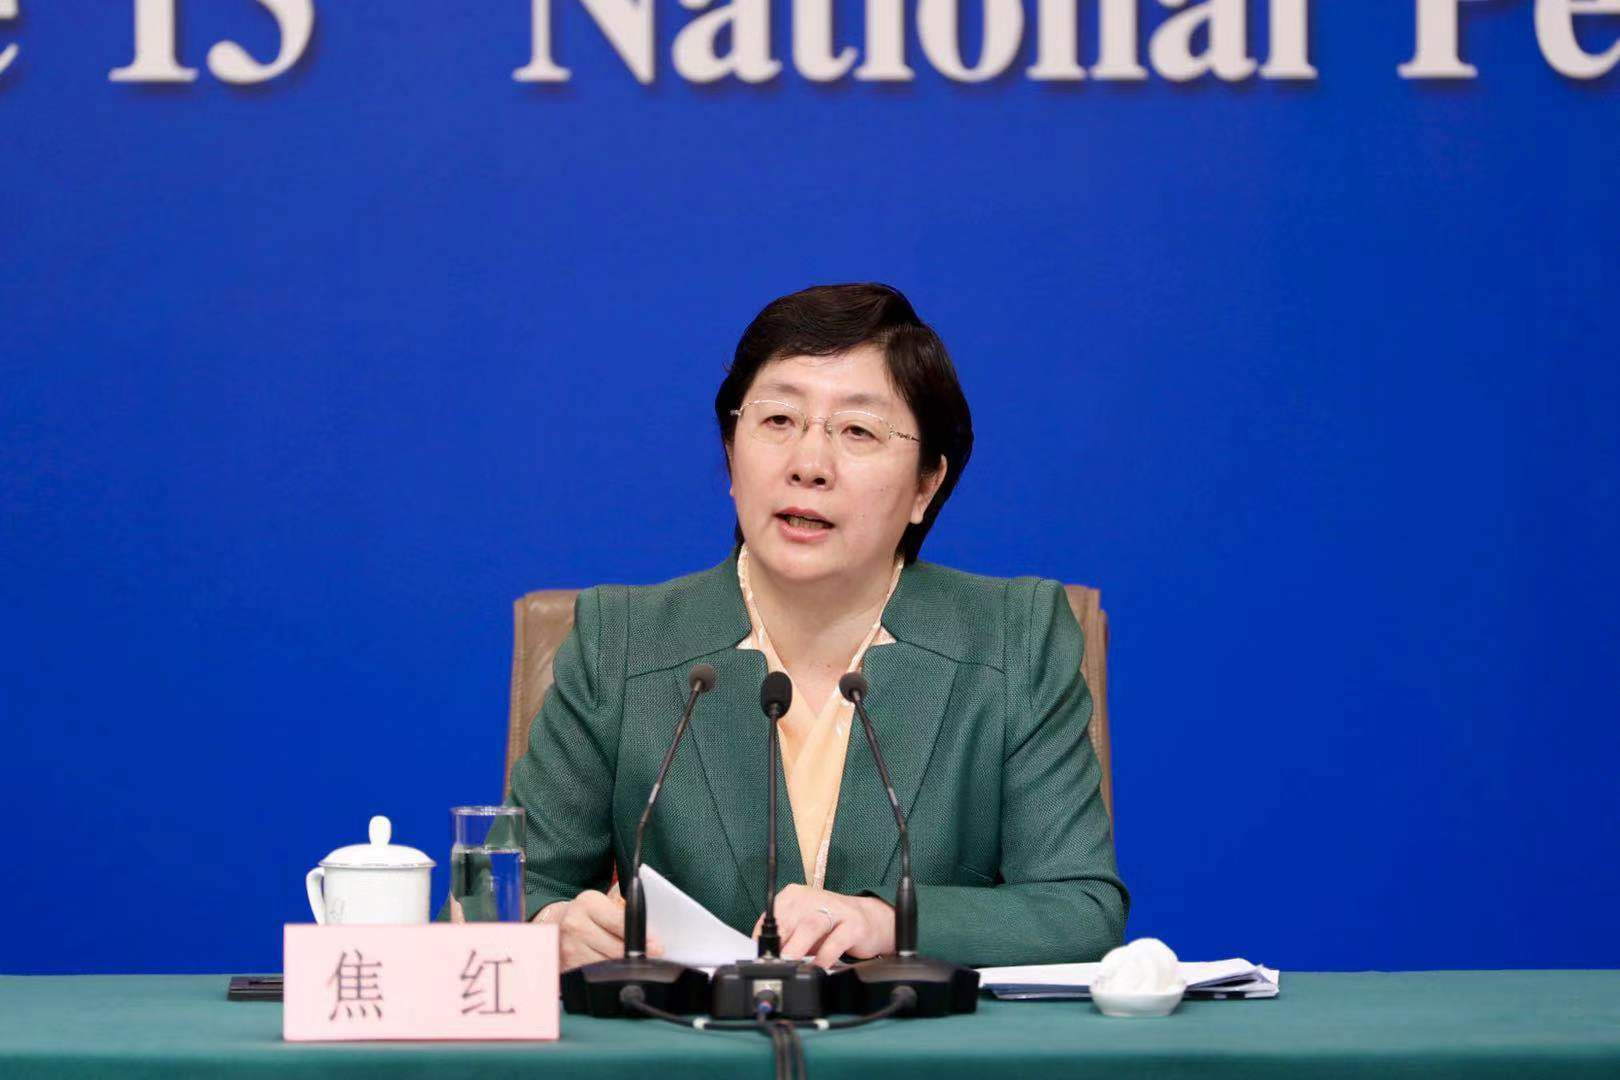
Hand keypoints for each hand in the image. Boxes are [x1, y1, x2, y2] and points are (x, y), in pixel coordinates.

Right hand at [542, 885, 664, 971]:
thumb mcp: (604, 904)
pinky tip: (615, 973)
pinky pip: (596, 976)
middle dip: (637, 956)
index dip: (642, 936)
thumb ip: (624, 912)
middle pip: (616, 949)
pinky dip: (608, 976)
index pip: (621, 922)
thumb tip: (651, 934)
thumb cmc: (589, 914)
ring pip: (608, 966)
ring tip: (634, 966)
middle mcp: (575, 924)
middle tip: (652, 959)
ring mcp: (569, 948)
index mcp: (588, 903)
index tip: (657, 946)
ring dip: (624, 968)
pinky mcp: (567, 967)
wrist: (556, 924)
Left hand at [752, 884, 893, 967]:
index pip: (772, 914)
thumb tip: (764, 957)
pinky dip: (825, 955)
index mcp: (795, 896)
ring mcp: (835, 910)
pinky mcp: (854, 925)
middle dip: (779, 941)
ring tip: (789, 962)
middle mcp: (813, 898)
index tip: (760, 955)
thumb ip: (784, 940)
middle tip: (772, 962)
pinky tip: (819, 967)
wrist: (871, 920)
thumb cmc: (830, 927)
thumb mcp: (802, 931)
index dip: (763, 936)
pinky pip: (837, 940)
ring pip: (811, 925)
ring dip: (797, 945)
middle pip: (790, 918)